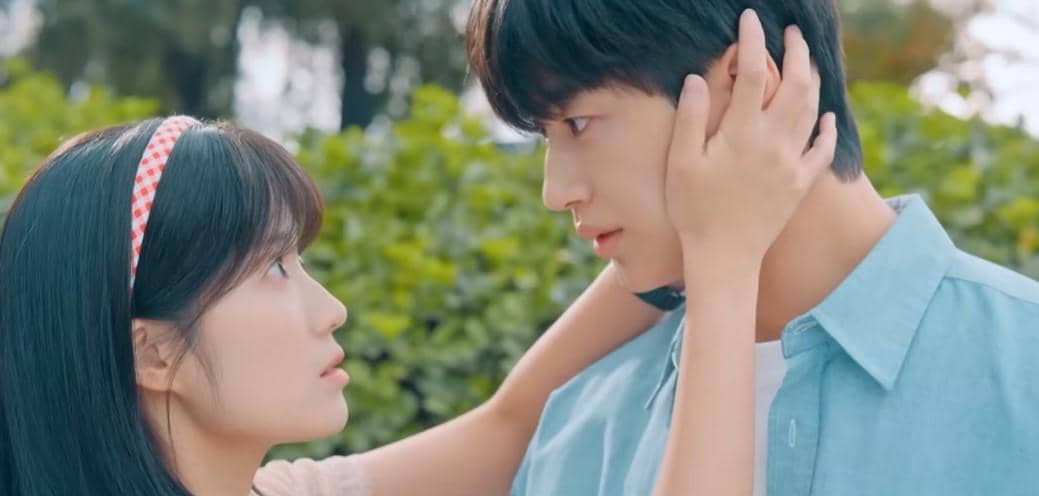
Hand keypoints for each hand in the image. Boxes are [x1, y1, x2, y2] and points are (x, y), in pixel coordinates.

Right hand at [664, 9, 836, 264]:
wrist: (725, 257)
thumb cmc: (693, 211)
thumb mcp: (680, 164)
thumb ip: (690, 119)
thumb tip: (698, 79)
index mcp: (742, 134)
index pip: (752, 74)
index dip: (752, 42)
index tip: (750, 19)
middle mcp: (773, 144)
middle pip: (794, 85)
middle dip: (795, 53)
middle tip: (791, 33)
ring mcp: (791, 164)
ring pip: (811, 111)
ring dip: (811, 81)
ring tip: (806, 62)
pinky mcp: (800, 186)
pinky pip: (821, 150)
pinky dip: (827, 128)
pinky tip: (828, 116)